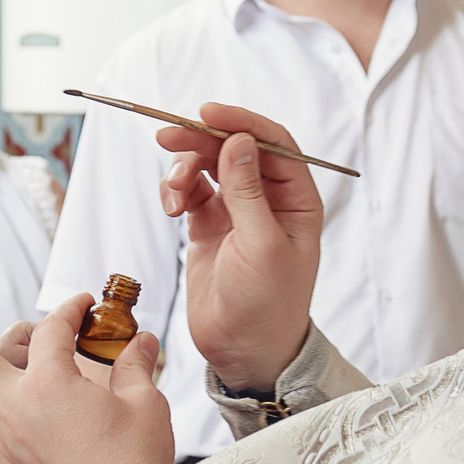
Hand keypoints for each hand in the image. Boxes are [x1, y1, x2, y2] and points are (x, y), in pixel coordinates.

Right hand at [157, 103, 322, 390]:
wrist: (245, 351)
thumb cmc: (268, 305)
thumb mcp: (261, 245)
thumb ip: (247, 191)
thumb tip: (237, 140)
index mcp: (296, 200)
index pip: (272, 142)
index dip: (241, 121)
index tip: (207, 112)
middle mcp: (268, 200)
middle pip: (233, 148)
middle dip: (201, 139)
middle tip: (168, 135)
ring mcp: (237, 211)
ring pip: (207, 166)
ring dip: (184, 168)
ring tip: (172, 193)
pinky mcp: (209, 227)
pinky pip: (190, 191)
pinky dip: (176, 190)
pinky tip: (171, 206)